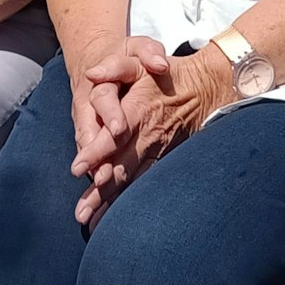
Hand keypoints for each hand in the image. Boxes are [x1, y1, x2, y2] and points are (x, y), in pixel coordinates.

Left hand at [70, 49, 234, 226]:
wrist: (206, 87)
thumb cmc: (167, 74)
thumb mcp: (140, 61)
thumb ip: (115, 66)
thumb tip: (91, 73)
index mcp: (137, 112)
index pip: (113, 136)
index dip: (96, 152)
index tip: (77, 168)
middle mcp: (146, 137)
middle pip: (119, 168)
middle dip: (99, 192)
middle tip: (80, 213)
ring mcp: (156, 151)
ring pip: (131, 181)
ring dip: (111, 203)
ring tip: (91, 224)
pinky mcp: (163, 160)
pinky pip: (144, 184)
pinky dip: (128, 201)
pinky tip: (114, 217)